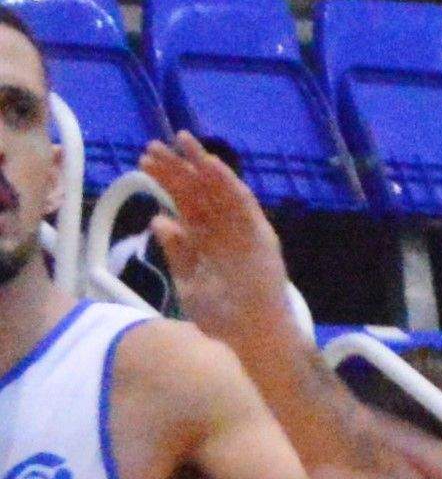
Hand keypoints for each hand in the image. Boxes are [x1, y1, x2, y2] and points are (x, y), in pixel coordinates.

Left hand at [139, 134, 291, 341]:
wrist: (252, 336)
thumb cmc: (222, 316)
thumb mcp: (187, 280)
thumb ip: (176, 251)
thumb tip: (159, 220)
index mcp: (206, 240)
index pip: (184, 203)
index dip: (165, 181)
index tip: (144, 163)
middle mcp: (224, 230)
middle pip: (198, 192)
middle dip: (176, 168)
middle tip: (153, 147)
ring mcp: (243, 231)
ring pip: (219, 191)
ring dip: (200, 165)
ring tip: (179, 142)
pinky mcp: (260, 235)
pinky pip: (243, 203)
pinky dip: (227, 182)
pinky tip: (209, 165)